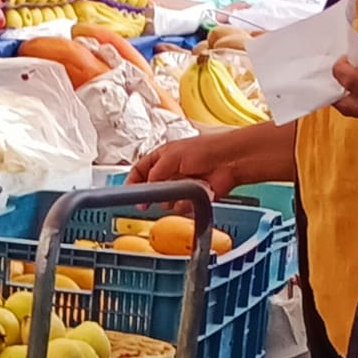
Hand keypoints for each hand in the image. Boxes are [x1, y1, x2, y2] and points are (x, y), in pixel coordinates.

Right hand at [128, 132, 249, 196]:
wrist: (229, 162)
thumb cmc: (205, 150)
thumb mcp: (171, 157)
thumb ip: (153, 173)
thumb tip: (144, 188)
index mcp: (162, 157)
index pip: (140, 170)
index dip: (132, 182)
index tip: (128, 193)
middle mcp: (171, 171)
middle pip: (152, 188)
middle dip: (152, 194)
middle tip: (148, 201)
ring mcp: (182, 184)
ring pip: (166, 200)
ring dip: (170, 199)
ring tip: (178, 192)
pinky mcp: (193, 196)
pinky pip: (181, 207)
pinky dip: (184, 204)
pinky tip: (190, 196)